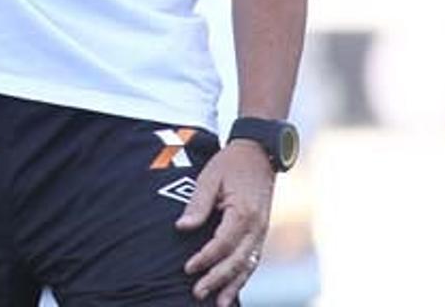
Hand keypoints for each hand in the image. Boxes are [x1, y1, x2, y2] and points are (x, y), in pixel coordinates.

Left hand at [176, 140, 273, 304]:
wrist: (260, 153)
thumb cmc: (231, 163)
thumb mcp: (210, 177)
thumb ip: (197, 204)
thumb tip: (182, 228)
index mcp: (243, 212)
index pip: (222, 243)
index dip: (205, 258)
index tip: (188, 268)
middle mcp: (257, 226)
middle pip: (237, 260)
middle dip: (218, 279)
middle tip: (197, 293)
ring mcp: (262, 230)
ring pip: (248, 264)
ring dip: (234, 285)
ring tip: (219, 303)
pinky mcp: (262, 231)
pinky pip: (253, 258)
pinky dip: (244, 275)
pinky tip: (234, 288)